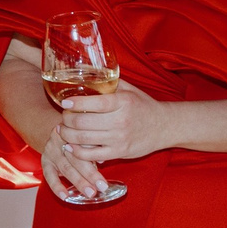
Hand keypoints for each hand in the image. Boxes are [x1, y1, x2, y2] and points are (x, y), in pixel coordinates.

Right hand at [40, 137, 115, 201]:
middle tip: (102, 186)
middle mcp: (61, 139)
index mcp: (74, 131)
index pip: (84, 143)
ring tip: (90, 192)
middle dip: (90, 174)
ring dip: (79, 182)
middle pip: (76, 157)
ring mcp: (52, 150)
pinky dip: (57, 187)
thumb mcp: (86, 137)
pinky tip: (65, 196)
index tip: (104, 163)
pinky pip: (49, 175)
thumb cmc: (79, 139)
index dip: (94, 154)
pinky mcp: (45, 161)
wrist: (59, 134)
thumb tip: (102, 159)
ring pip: (66, 167)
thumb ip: (93, 146)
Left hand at [54, 81, 170, 165]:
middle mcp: (120, 120)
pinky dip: (77, 152)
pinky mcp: (119, 152)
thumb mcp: (130, 90)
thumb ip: (110, 82)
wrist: (164, 127)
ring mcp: (119, 138)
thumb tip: (88, 72)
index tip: (64, 103)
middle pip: (83, 122)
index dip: (75, 103)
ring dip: (67, 135)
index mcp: (123, 102)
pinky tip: (70, 146)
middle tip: (63, 117)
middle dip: (66, 120)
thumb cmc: (144, 106)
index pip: (94, 102)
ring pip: (83, 139)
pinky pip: (91, 155)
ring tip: (62, 131)